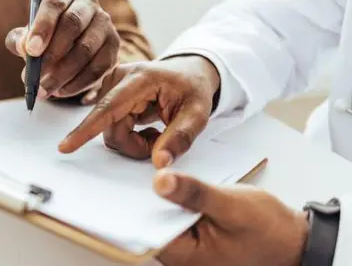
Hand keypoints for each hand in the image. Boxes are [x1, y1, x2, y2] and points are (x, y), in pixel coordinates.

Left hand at [5, 0, 120, 101]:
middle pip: (73, 24)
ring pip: (86, 49)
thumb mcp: (28, 36)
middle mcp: (88, 3)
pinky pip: (98, 68)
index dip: (42, 26)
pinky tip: (61, 91)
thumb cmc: (45, 38)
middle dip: (52, 54)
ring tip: (44, 89)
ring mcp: (104, 24)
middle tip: (36, 76)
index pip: (54, 3)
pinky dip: (77, 83)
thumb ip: (21, 40)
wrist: (71, 47)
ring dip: (63, 73)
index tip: (31, 50)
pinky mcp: (113, 46)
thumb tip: (24, 47)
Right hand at [58, 56, 220, 167]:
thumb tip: (160, 164)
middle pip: (111, 128)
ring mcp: (110, 86)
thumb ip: (180, 138)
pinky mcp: (108, 95)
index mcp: (141, 79)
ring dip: (132, 141)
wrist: (188, 73)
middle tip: (160, 141)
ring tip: (155, 132)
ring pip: (110, 132)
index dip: (87, 129)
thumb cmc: (193, 89)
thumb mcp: (198, 114)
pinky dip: (129, 135)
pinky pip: (110, 128)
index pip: (109, 108)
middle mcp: (119, 78)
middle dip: (134, 145)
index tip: (65, 146)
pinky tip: (145, 126)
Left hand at [153, 170, 307, 265]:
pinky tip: (175, 186)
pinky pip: (176, 218)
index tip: (135, 181)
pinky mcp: (194, 238)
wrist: (294, 239)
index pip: (147, 232)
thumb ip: (194, 194)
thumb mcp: (230, 205)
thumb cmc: (268, 229)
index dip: (139, 206)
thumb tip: (160, 181)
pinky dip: (175, 202)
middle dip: (150, 200)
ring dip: (164, 199)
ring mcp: (188, 249)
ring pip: (164, 219)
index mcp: (186, 258)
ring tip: (160, 175)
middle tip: (147, 171)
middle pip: (152, 225)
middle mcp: (183, 258)